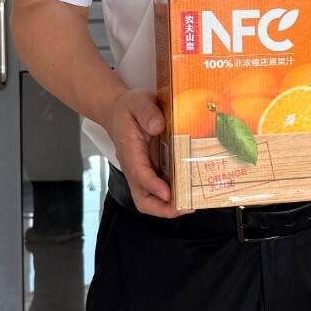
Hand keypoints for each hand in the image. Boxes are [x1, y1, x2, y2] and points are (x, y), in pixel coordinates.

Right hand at [97, 88, 185, 218]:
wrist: (119, 111)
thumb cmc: (129, 108)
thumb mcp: (138, 102)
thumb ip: (148, 112)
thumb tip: (158, 126)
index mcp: (130, 150)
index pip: (139, 173)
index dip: (153, 185)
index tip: (169, 192)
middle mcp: (134, 167)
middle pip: (142, 198)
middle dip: (162, 208)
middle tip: (185, 207)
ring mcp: (142, 172)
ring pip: (150, 199)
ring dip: (169, 206)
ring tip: (192, 204)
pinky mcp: (151, 171)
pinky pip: (160, 190)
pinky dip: (174, 196)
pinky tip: (191, 193)